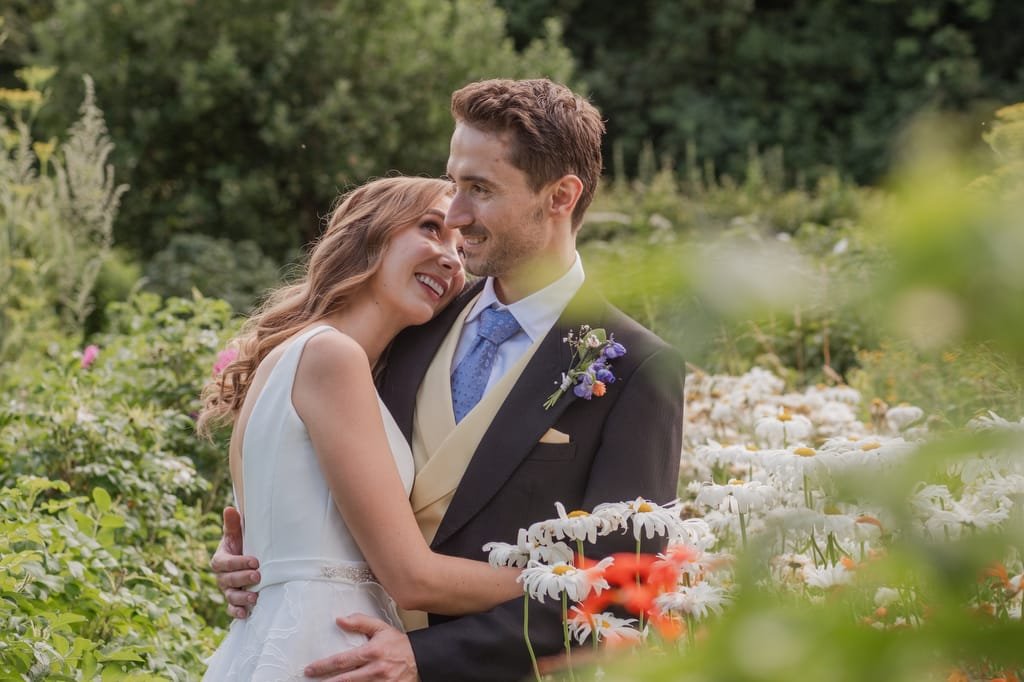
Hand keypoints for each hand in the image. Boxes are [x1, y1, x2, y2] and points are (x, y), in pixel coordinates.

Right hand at [209, 506, 260, 618]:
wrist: (246, 560)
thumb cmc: (241, 545)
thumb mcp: (236, 535)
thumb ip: (233, 524)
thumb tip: (230, 508)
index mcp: (220, 560)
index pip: (226, 563)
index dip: (239, 563)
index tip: (255, 561)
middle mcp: (222, 577)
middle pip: (228, 580)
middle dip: (242, 578)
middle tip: (258, 575)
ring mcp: (227, 590)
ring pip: (230, 596)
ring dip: (242, 597)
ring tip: (255, 597)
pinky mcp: (234, 601)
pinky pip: (232, 609)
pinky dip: (238, 612)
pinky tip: (246, 613)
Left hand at [303, 614, 417, 680]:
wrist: (422, 659)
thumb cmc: (399, 645)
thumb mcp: (381, 628)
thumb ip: (360, 622)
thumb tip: (340, 620)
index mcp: (372, 652)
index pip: (342, 660)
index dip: (323, 666)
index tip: (310, 669)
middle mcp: (376, 670)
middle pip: (345, 680)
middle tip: (311, 681)